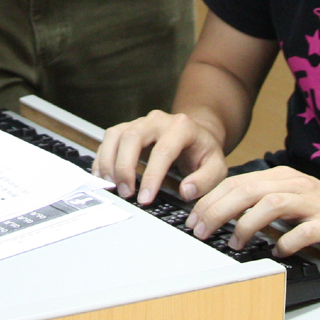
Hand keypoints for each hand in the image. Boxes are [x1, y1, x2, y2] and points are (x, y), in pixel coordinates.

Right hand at [91, 110, 229, 205]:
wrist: (196, 133)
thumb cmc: (203, 151)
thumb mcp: (217, 166)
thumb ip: (206, 180)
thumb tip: (186, 191)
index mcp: (182, 127)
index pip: (163, 150)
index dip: (152, 176)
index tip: (145, 198)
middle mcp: (158, 120)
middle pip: (133, 137)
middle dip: (125, 167)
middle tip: (125, 193)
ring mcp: (141, 122)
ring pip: (117, 135)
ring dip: (109, 162)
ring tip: (111, 185)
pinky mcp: (128, 127)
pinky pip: (109, 138)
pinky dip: (103, 157)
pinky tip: (103, 176)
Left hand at [187, 166, 319, 257]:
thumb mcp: (289, 201)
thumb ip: (260, 203)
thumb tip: (220, 215)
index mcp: (281, 177)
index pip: (237, 182)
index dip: (211, 200)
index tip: (193, 218)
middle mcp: (295, 184)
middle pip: (248, 190)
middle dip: (218, 210)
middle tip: (202, 230)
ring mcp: (313, 202)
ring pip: (271, 205)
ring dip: (246, 225)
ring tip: (235, 243)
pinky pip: (303, 231)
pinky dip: (285, 242)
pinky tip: (276, 252)